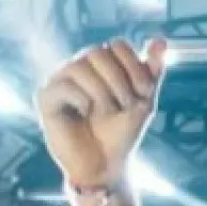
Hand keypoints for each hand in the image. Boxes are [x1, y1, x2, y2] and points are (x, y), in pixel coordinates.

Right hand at [36, 37, 168, 189]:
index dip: (134, 66)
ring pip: (80, 66)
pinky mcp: (46, 97)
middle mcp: (80, 66)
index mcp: (102, 64)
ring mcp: (61, 80)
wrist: (105, 164)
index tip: (145, 93)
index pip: (117, 45)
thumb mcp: (143, 99)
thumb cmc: (121, 132)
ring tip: (107, 111)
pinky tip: (86, 113)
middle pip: (99, 52)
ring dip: (102, 91)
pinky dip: (82, 99)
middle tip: (125, 105)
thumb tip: (160, 40)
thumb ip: (151, 70)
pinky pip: (63, 85)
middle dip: (119, 81)